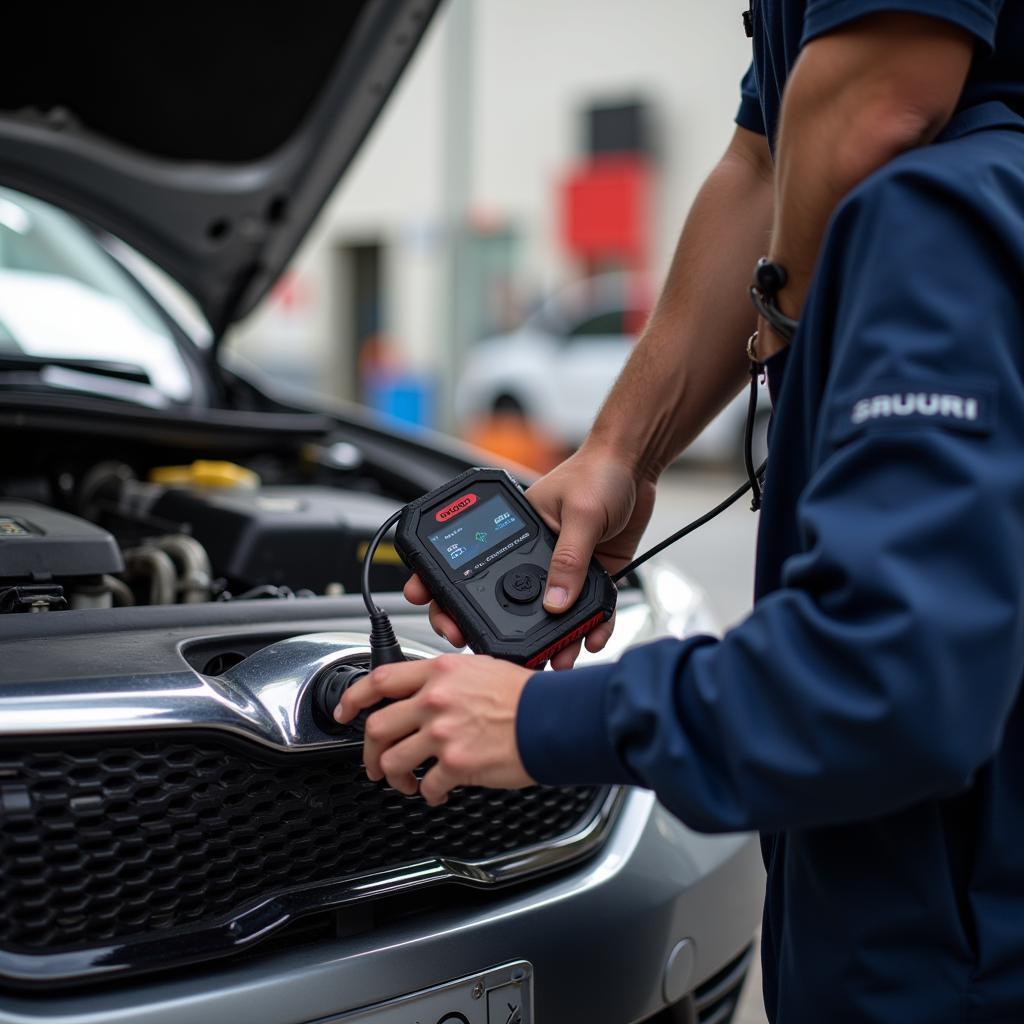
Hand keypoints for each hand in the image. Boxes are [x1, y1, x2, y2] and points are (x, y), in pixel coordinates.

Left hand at [335, 654, 535, 804]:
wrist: (550, 718)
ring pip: (395, 761)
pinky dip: (430, 794)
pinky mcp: (456, 763)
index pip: (380, 679)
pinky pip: (428, 786)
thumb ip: (446, 680)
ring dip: (396, 777)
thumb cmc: (525, 695)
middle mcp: (435, 700)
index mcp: (439, 672)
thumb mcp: (480, 668)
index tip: (344, 710)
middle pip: (377, 727)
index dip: (353, 697)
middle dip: (369, 751)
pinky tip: (438, 793)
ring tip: (406, 782)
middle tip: (374, 763)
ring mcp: (442, 732)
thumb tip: (426, 695)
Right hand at [404, 443, 655, 667]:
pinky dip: (592, 629)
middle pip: (510, 601)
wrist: (636, 465)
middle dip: (502, 631)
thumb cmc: (598, 472)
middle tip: (498, 652)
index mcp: (515, 533)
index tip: (445, 617)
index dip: (450, 593)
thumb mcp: (579, 513)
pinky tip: (594, 638)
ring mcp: (564, 569)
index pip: (473, 564)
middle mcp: (534, 555)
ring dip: (555, 641)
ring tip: (557, 661)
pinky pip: (587, 611)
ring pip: (551, 615)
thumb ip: (568, 560)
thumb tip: (553, 603)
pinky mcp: (591, 577)